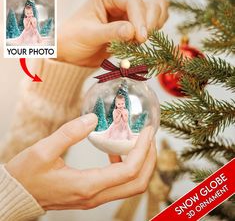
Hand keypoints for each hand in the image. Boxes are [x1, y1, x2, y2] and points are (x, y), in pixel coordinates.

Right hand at [5, 113, 155, 209]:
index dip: (143, 150)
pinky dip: (127, 168)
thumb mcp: (43, 151)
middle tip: (149, 137)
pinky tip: (116, 152)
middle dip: (149, 158)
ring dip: (141, 163)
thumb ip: (69, 133)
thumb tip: (93, 118)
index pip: (129, 171)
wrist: (18, 195)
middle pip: (138, 183)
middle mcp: (95, 196)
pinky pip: (119, 184)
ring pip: (131, 185)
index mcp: (87, 185)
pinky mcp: (92, 194)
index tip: (147, 131)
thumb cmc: (27, 176)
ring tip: (138, 142)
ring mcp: (95, 198)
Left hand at [57, 0, 168, 66]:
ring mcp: (128, 15)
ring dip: (154, 27)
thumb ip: (111, 32)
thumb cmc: (74, 39)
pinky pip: (152, 25)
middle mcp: (121, 2)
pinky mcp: (132, 27)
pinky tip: (140, 42)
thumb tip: (132, 32)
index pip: (132, 1)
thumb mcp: (89, 35)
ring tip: (139, 42)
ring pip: (155, 12)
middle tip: (140, 41)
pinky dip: (153, 32)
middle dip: (149, 23)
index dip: (140, 19)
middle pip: (149, 5)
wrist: (72, 52)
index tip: (140, 38)